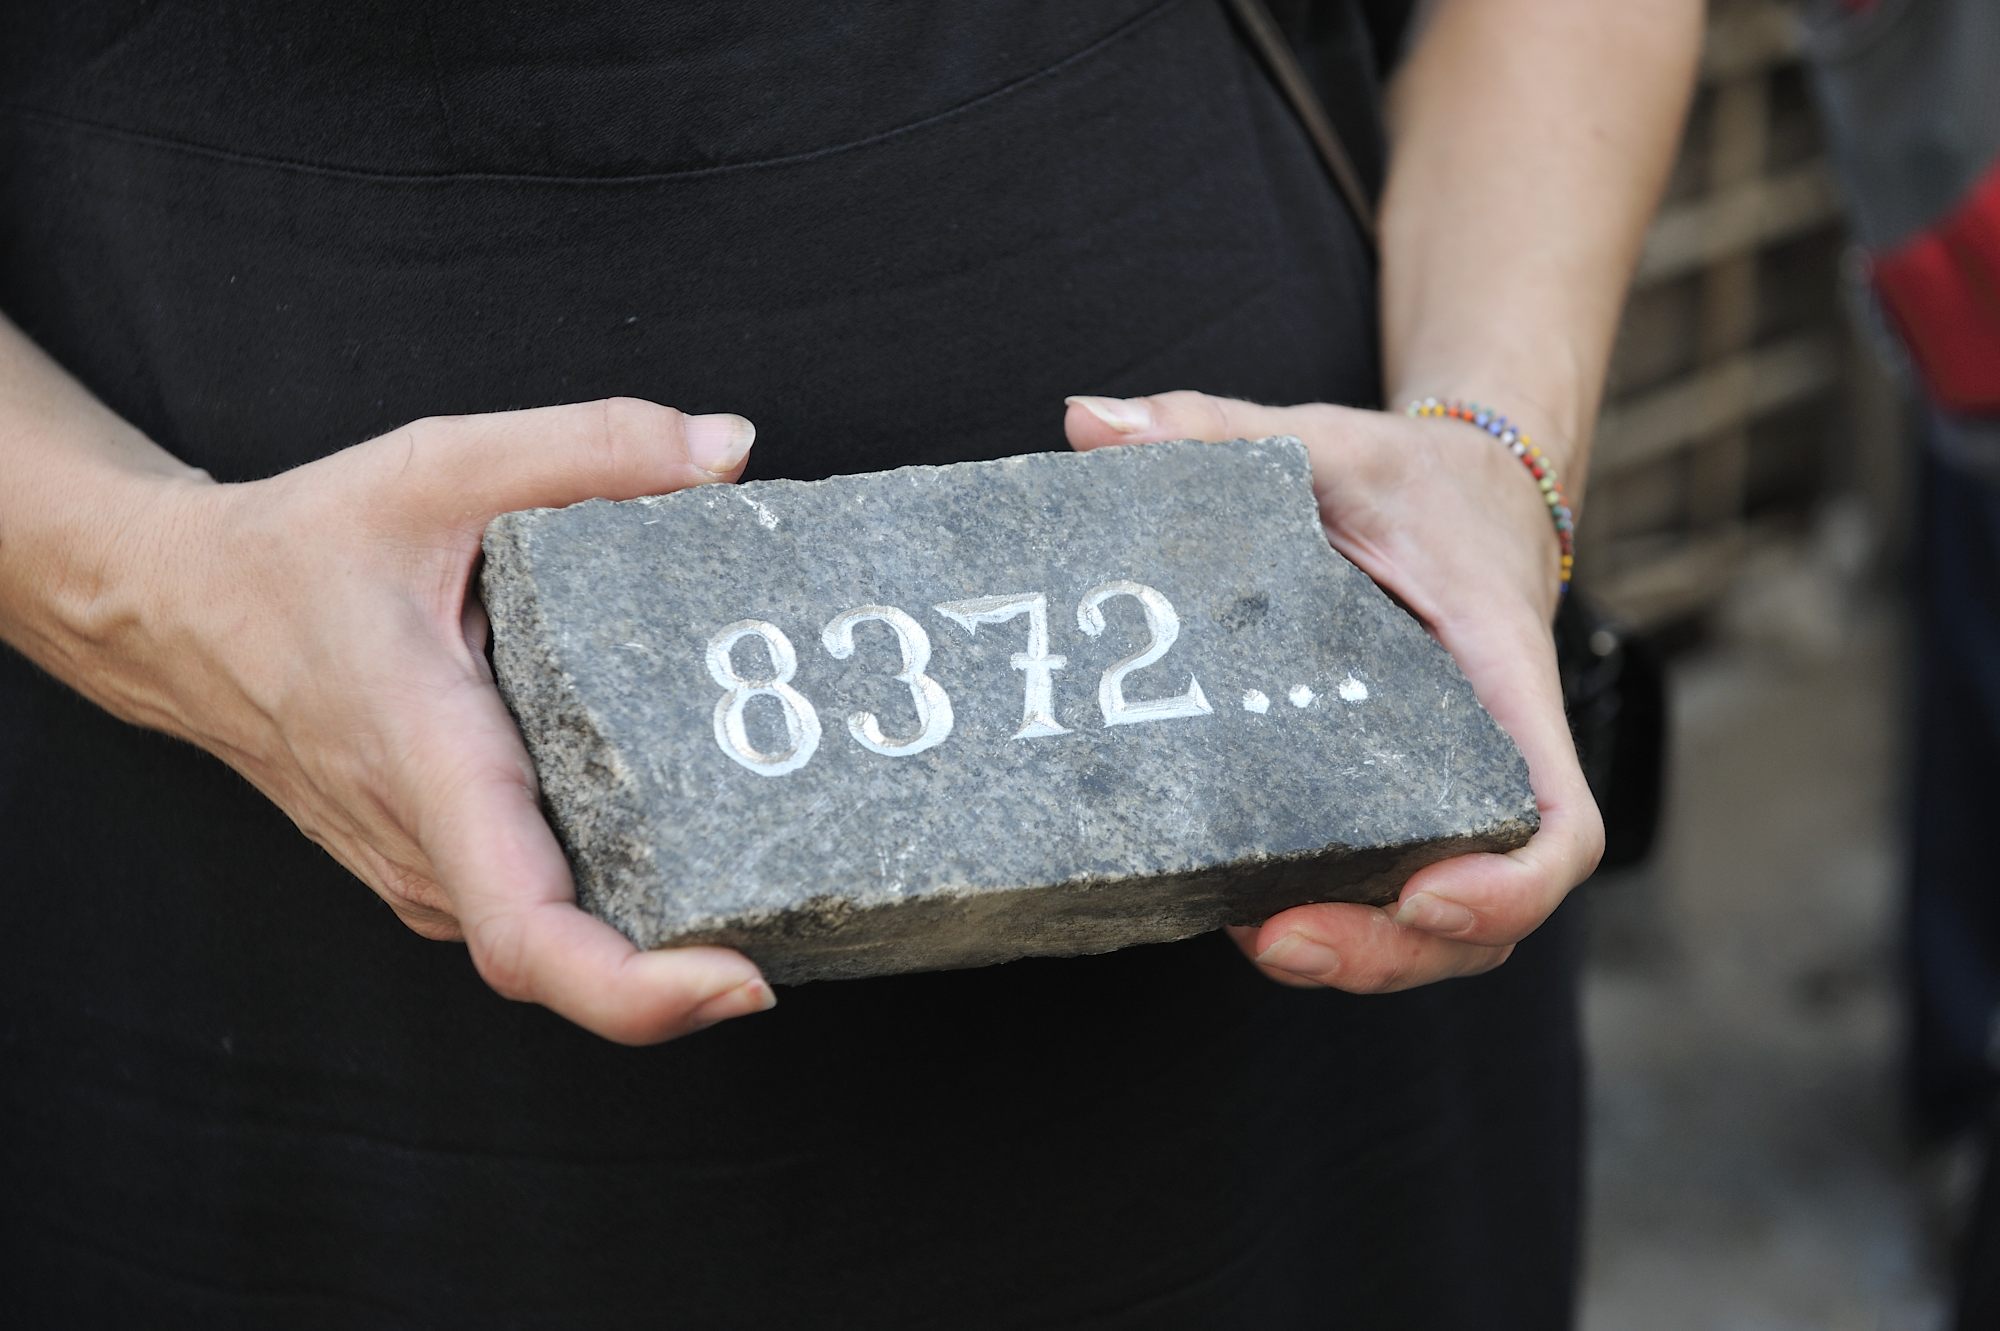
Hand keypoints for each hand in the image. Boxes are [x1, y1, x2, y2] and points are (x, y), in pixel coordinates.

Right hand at [79, 399, 776, 1042]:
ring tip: (789, 883)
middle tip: (825, 913)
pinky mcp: (443, 868)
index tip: (745, 983)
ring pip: (566, 945)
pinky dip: (626, 903)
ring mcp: (430, 876)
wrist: (178, 617)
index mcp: (433, 767)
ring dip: (670, 938)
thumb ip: (592, 449)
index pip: (531, 938)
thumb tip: (732, 453)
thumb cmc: (300, 551)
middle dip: (701, 966)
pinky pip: (546, 909)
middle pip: (578, 964)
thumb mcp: (442, 467)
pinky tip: (707, 847)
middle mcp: (431, 852)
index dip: (640, 992)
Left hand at [1065, 391, 1603, 992]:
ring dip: (1362, 956)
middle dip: (1392, 950)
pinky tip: (1243, 912)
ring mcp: (1449, 794)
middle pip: (1487, 910)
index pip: (1558, 824)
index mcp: (1503, 685)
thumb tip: (1085, 422)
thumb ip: (1217, 428)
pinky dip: (1339, 921)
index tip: (1430, 895)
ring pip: (1440, 925)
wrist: (1467, 492)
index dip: (1510, 885)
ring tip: (1256, 940)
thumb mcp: (1327, 440)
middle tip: (1276, 939)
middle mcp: (1491, 761)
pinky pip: (1392, 889)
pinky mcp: (1400, 803)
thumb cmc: (1411, 481)